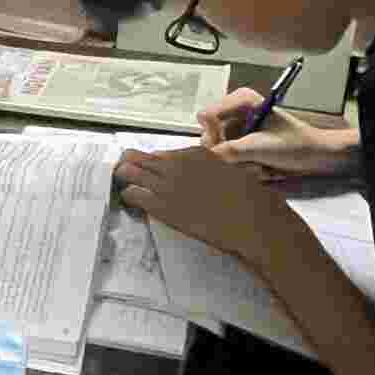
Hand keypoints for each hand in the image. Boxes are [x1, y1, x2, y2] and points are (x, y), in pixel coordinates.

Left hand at [116, 145, 302, 271]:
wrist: (251, 220)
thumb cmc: (249, 199)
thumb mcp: (228, 173)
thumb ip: (207, 171)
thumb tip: (195, 177)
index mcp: (194, 154)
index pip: (159, 154)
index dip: (150, 164)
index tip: (147, 171)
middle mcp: (176, 164)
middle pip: (137, 157)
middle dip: (129, 165)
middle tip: (125, 174)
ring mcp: (167, 184)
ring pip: (128, 172)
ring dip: (124, 177)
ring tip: (124, 185)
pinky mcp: (162, 206)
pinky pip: (132, 194)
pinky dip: (128, 196)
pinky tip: (130, 201)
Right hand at [197, 91, 360, 182]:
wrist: (315, 157)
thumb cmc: (295, 145)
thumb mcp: (262, 147)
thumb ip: (232, 151)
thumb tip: (207, 155)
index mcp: (241, 101)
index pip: (206, 116)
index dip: (213, 135)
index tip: (228, 147)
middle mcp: (235, 114)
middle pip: (209, 137)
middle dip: (229, 155)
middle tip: (250, 158)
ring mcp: (237, 131)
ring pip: (218, 154)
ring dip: (239, 165)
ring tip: (261, 164)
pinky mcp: (241, 146)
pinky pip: (228, 161)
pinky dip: (244, 168)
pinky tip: (262, 167)